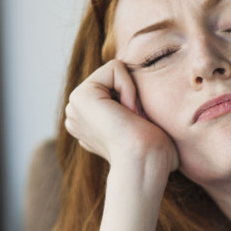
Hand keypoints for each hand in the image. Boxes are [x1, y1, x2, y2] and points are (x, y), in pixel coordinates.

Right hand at [64, 60, 178, 182]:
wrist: (146, 163)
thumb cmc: (155, 154)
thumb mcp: (144, 128)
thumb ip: (137, 113)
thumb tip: (143, 109)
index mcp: (90, 122)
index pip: (119, 86)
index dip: (136, 100)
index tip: (137, 126)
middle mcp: (78, 115)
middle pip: (116, 77)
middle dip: (131, 93)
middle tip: (135, 123)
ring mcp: (76, 107)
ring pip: (115, 71)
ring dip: (131, 92)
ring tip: (131, 120)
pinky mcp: (80, 96)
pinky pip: (115, 68)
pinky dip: (129, 87)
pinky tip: (127, 113)